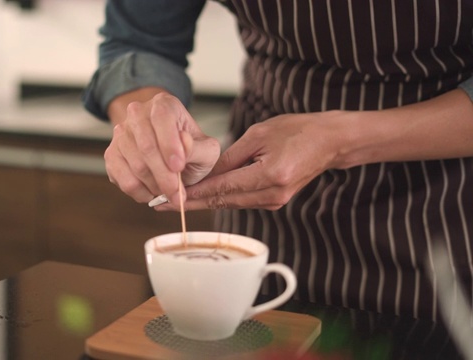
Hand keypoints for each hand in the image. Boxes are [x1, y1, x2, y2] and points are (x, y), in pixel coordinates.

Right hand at [105, 92, 220, 203]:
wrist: (170, 155)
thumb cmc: (189, 150)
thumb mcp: (205, 149)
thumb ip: (198, 148)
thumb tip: (184, 141)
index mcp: (163, 104)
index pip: (162, 118)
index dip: (169, 145)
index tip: (179, 167)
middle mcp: (138, 114)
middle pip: (147, 147)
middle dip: (164, 176)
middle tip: (177, 194)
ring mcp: (121, 134)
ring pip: (135, 165)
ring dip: (154, 186)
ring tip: (168, 193)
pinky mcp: (111, 154)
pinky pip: (121, 178)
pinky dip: (139, 192)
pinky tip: (152, 193)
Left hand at [157, 111, 346, 210]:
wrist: (330, 142)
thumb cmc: (298, 130)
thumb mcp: (259, 135)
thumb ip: (230, 157)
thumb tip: (203, 173)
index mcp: (269, 176)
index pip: (221, 189)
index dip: (191, 196)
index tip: (167, 199)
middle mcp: (271, 195)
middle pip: (222, 202)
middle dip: (191, 203)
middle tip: (161, 204)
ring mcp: (274, 202)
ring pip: (230, 203)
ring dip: (204, 201)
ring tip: (175, 199)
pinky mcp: (274, 201)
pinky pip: (241, 201)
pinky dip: (221, 198)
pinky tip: (202, 195)